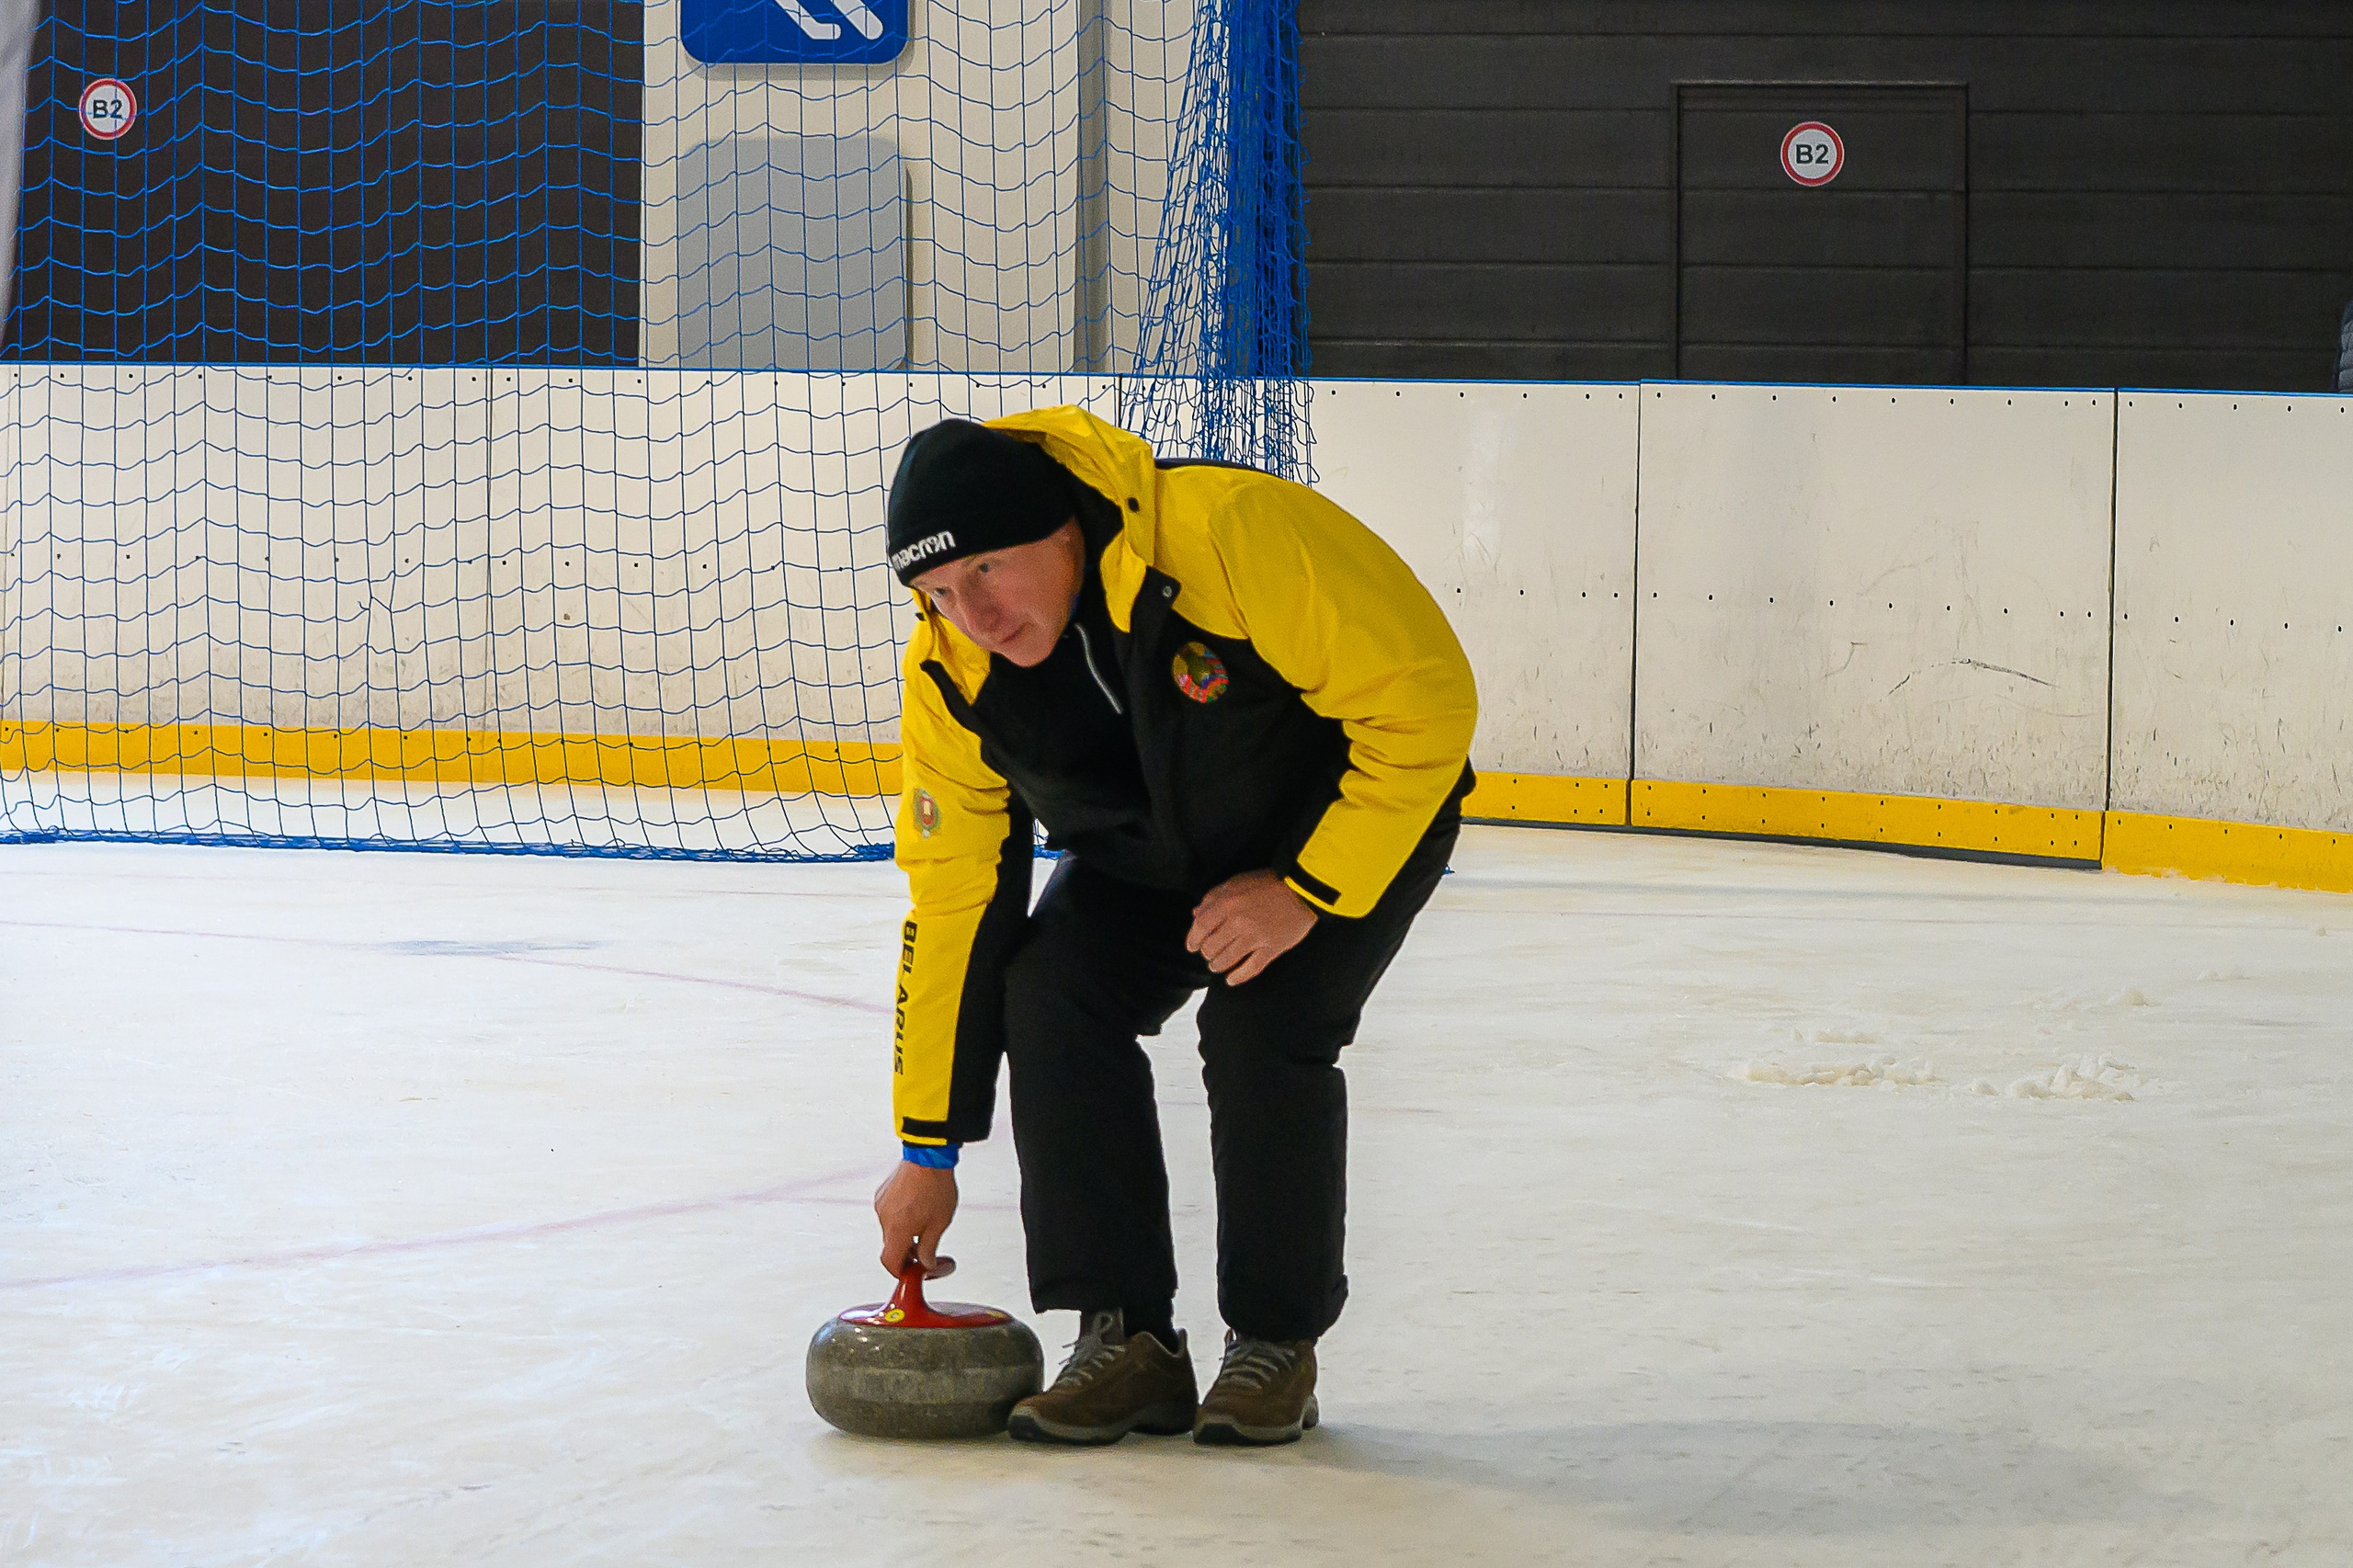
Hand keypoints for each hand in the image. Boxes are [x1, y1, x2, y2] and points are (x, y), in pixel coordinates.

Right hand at [874, 1161, 958, 1278]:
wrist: (928, 1156)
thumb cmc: (936, 1187)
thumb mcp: (939, 1224)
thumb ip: (929, 1248)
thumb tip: (926, 1264)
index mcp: (896, 1231)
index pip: (890, 1263)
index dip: (901, 1272)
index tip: (912, 1272)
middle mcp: (884, 1219)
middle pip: (891, 1246)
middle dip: (907, 1251)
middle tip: (925, 1250)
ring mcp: (881, 1204)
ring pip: (891, 1229)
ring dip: (905, 1232)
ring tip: (925, 1222)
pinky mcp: (882, 1193)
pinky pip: (889, 1213)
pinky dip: (901, 1217)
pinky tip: (917, 1208)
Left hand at [1186, 869, 1317, 984]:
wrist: (1303, 889)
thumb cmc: (1269, 882)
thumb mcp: (1237, 881)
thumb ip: (1214, 897)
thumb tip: (1195, 914)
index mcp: (1228, 902)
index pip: (1201, 926)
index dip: (1193, 938)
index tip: (1192, 946)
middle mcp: (1238, 922)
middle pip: (1212, 946)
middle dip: (1207, 953)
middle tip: (1209, 954)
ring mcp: (1256, 938)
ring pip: (1228, 959)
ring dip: (1218, 965)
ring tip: (1216, 966)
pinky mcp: (1272, 948)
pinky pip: (1251, 968)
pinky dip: (1238, 977)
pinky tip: (1230, 980)